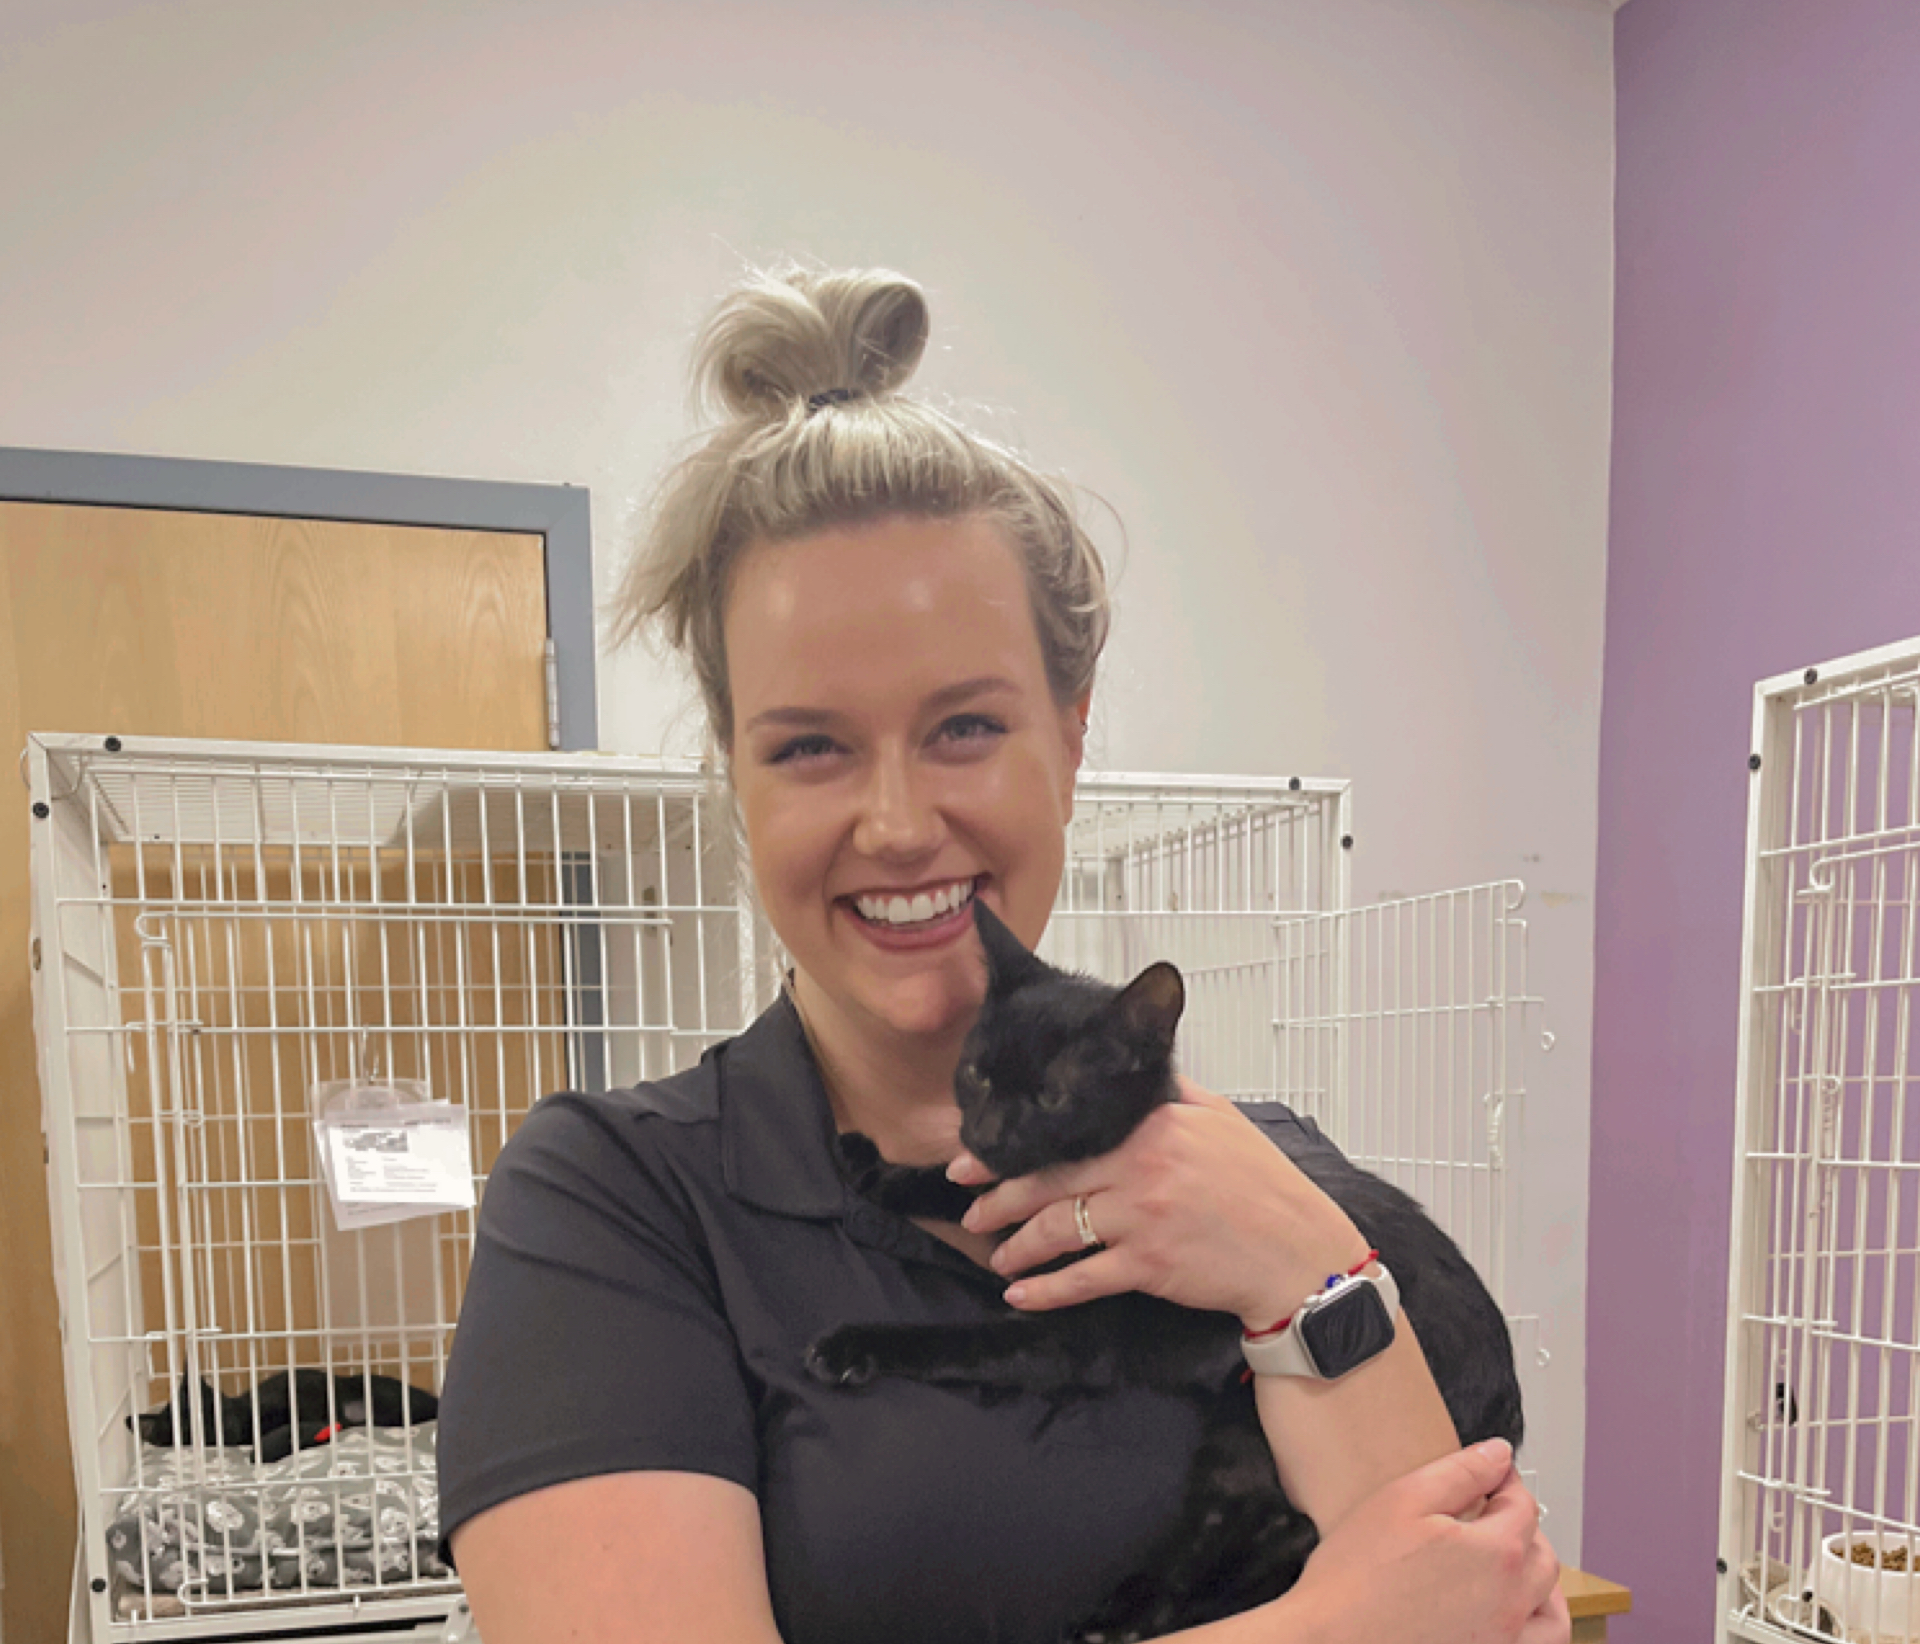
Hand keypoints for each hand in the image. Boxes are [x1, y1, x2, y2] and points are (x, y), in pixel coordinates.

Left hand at [951, 1078, 1367, 1326]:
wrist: (1299, 1253)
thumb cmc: (1263, 1185)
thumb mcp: (1220, 1119)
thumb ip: (1170, 1091)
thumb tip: (1134, 1065)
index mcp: (1153, 1127)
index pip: (1068, 1134)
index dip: (1014, 1150)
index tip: (975, 1160)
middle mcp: (1142, 1167)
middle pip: (1051, 1182)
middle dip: (999, 1199)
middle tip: (968, 1209)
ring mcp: (1143, 1218)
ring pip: (1059, 1230)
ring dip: (1019, 1247)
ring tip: (996, 1256)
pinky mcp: (1150, 1266)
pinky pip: (1083, 1279)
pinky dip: (1047, 1290)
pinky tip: (1021, 1295)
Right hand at [1279, 1440, 1567, 1643]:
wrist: (1330, 1640)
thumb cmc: (1356, 1578)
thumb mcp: (1402, 1500)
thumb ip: (1460, 1472)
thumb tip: (1499, 1454)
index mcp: (1497, 1553)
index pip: (1522, 1505)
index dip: (1505, 1481)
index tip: (1490, 1475)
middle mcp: (1512, 1603)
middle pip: (1541, 1555)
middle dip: (1522, 1526)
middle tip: (1489, 1515)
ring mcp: (1504, 1641)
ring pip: (1552, 1612)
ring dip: (1540, 1582)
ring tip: (1513, 1568)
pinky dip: (1535, 1627)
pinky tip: (1510, 1615)